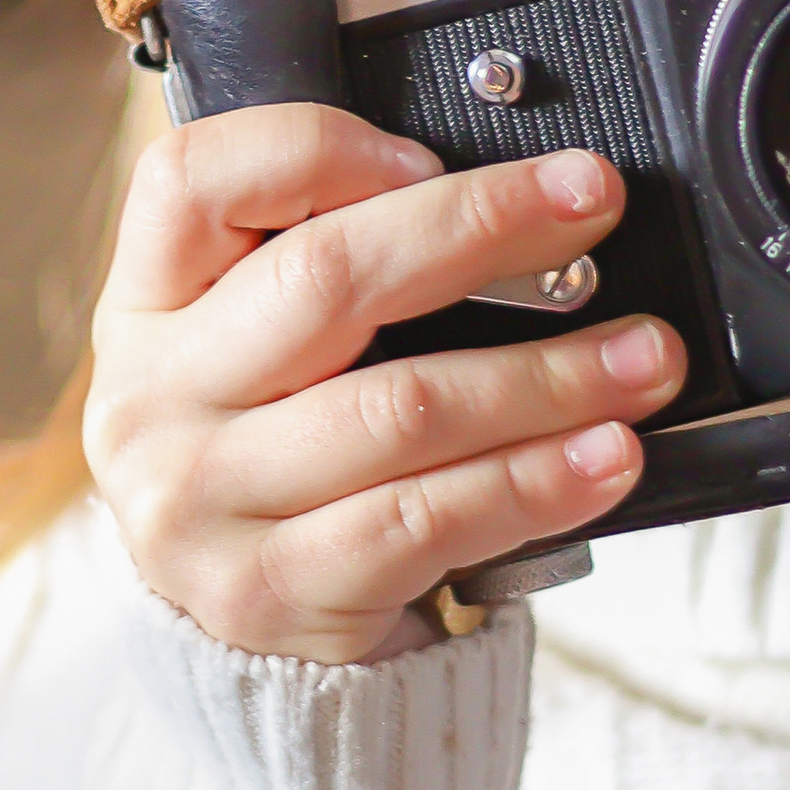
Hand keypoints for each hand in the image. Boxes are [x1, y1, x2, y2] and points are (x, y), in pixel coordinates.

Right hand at [84, 104, 686, 663]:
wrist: (244, 640)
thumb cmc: (278, 459)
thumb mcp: (257, 351)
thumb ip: (331, 265)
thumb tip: (517, 204)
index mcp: (148, 305)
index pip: (192, 179)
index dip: (319, 149)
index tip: (434, 155)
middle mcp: (155, 397)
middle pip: (324, 279)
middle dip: (482, 227)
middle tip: (591, 203)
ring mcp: (202, 503)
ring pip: (401, 408)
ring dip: (547, 374)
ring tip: (642, 356)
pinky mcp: (271, 591)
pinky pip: (426, 520)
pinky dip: (534, 481)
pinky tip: (605, 458)